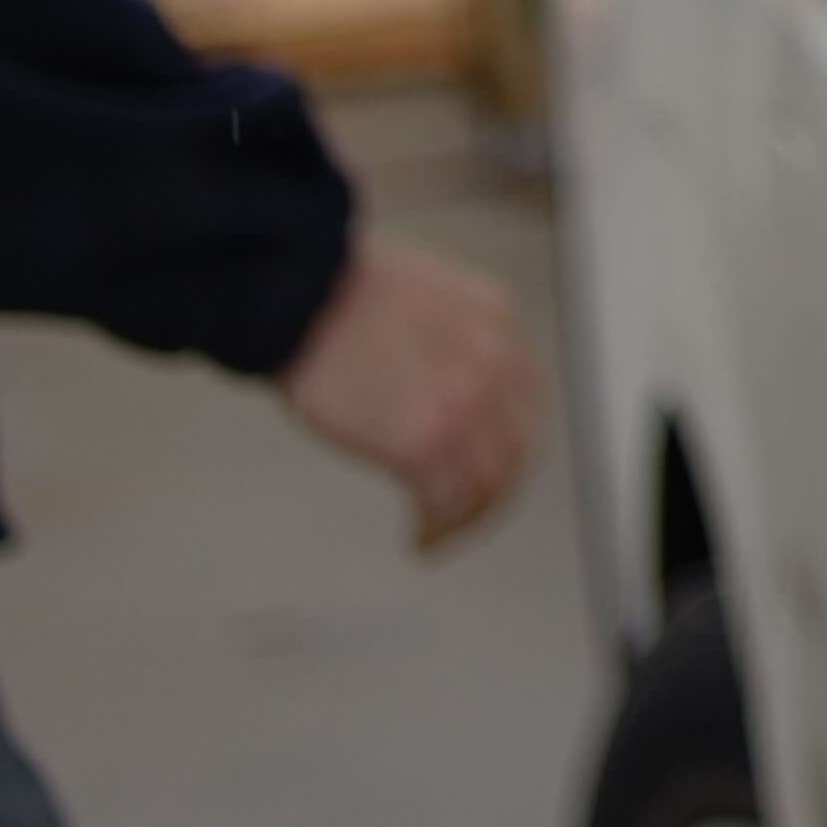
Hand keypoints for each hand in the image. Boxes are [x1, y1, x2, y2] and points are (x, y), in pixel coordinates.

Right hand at [278, 226, 547, 553]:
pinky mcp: (421, 441)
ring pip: (489, 485)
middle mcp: (495, 364)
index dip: (509, 445)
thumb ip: (457, 341)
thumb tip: (451, 389)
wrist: (300, 292)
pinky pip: (445, 502)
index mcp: (498, 322)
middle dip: (493, 492)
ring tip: (440, 534)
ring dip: (466, 519)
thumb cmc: (339, 291)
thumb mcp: (429, 294)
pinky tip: (418, 536)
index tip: (489, 467)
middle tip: (467, 514)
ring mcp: (463, 405)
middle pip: (515, 451)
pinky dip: (436, 528)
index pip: (526, 403)